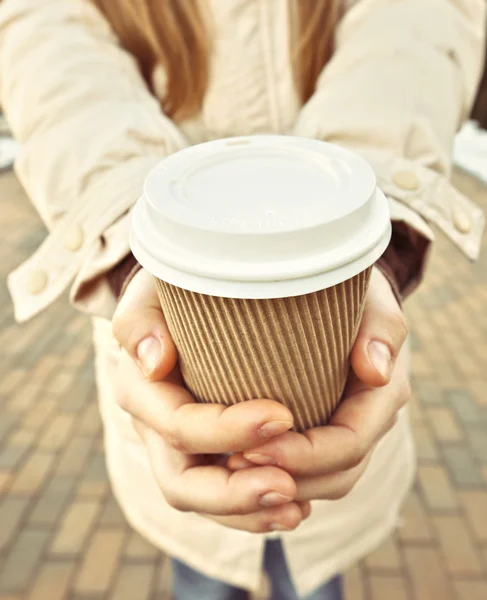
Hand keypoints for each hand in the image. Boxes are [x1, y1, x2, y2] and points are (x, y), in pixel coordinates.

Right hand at [112, 268, 310, 532]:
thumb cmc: (186, 283)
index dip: (227, 430)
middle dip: (234, 494)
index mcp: (140, 386)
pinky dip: (257, 510)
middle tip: (288, 487)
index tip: (283, 415)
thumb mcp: (164, 279)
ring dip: (251, 512)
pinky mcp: (208, 456)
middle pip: (182, 483)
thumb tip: (154, 362)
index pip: (177, 425)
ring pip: (205, 502)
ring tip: (297, 507)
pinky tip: (295, 505)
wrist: (196, 297)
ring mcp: (179, 447)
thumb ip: (146, 312)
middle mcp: (155, 426)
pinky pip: (225, 499)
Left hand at [228, 267, 409, 501]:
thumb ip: (379, 325)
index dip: (304, 455)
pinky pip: (307, 470)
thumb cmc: (350, 288)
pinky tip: (239, 465)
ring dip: (279, 481)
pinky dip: (277, 474)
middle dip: (287, 476)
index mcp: (383, 392)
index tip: (252, 447)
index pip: (350, 443)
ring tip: (229, 466)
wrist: (342, 292)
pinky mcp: (323, 430)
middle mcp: (369, 420)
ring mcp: (348, 429)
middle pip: (337, 475)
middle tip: (232, 462)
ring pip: (321, 481)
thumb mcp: (368, 293)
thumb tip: (376, 371)